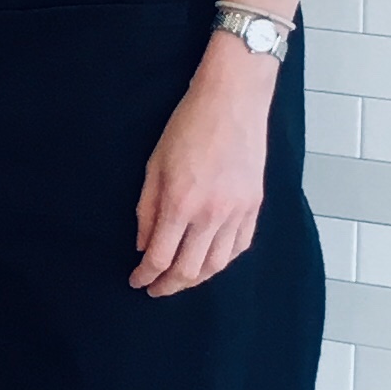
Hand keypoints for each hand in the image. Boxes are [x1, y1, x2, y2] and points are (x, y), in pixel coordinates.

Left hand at [133, 38, 272, 295]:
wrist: (232, 101)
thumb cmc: (187, 126)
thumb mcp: (154, 165)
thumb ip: (146, 209)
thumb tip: (143, 245)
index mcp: (180, 203)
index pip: (160, 257)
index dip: (145, 275)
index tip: (136, 281)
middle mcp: (211, 215)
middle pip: (189, 270)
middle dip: (168, 286)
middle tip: (155, 289)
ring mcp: (237, 212)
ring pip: (217, 265)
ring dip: (196, 278)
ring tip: (180, 279)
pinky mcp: (254, 206)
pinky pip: (239, 247)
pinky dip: (223, 260)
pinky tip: (210, 261)